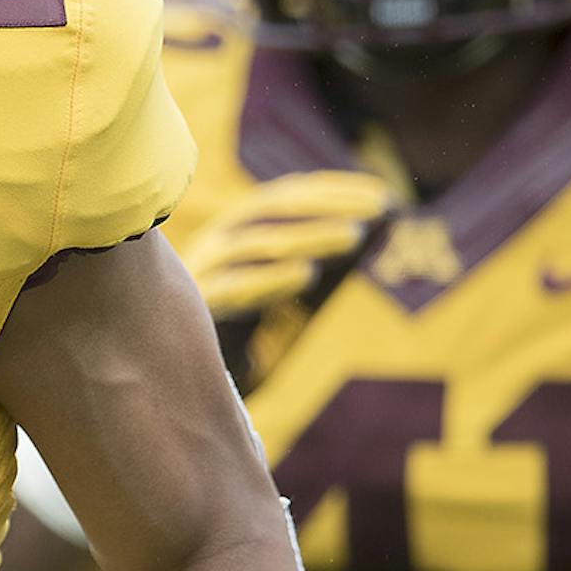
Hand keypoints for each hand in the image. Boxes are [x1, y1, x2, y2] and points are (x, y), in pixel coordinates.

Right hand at [180, 170, 398, 320]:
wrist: (184, 380)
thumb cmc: (245, 330)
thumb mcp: (289, 289)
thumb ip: (322, 259)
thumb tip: (374, 225)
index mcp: (237, 230)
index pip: (287, 196)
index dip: (335, 190)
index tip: (386, 195)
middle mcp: (217, 242)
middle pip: (272, 208)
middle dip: (328, 204)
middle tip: (380, 207)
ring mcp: (203, 272)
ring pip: (257, 244)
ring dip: (309, 236)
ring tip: (355, 236)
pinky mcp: (197, 310)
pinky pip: (235, 289)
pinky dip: (270, 279)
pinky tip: (307, 275)